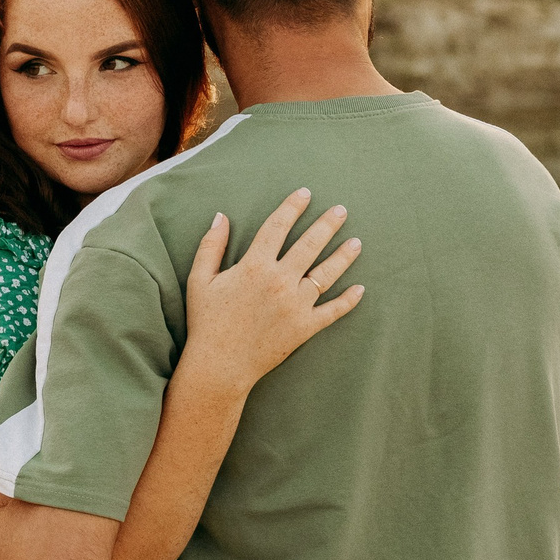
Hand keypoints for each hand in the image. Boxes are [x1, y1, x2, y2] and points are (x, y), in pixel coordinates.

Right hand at [180, 188, 365, 393]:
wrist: (219, 365)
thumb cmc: (206, 322)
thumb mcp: (199, 280)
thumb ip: (211, 246)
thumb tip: (221, 216)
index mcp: (254, 266)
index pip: (278, 226)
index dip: (292, 207)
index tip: (305, 194)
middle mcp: (279, 281)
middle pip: (309, 244)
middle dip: (327, 224)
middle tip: (341, 210)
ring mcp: (295, 305)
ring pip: (326, 274)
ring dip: (344, 256)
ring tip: (357, 242)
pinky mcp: (305, 328)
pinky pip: (332, 311)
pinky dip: (348, 300)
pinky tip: (360, 289)